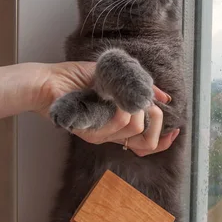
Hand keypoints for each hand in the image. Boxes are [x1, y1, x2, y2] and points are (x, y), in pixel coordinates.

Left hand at [34, 62, 177, 155]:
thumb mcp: (116, 77)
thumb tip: (165, 97)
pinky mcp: (88, 131)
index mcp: (117, 126)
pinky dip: (120, 105)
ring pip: (134, 127)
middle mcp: (110, 135)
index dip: (163, 141)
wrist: (47, 80)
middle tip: (142, 99)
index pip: (146, 145)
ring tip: (118, 91)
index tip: (174, 131)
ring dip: (133, 105)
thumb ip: (140, 88)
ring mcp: (99, 135)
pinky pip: (117, 122)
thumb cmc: (76, 77)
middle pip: (146, 142)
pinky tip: (110, 94)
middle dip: (153, 117)